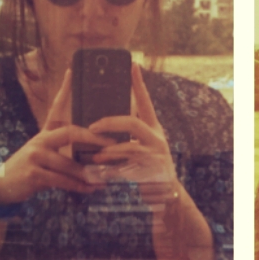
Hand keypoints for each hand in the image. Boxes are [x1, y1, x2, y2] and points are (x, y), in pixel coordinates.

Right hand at [0, 69, 111, 204]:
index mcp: (45, 134)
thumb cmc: (31, 170)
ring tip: (104, 178)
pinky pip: (61, 179)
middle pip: (70, 133)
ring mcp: (35, 155)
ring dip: (88, 173)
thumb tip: (95, 153)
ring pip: (68, 163)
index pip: (56, 107)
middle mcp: (40, 140)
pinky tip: (90, 189)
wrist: (1, 185)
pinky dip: (77, 186)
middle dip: (94, 138)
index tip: (72, 71)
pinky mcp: (33, 173)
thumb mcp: (46, 155)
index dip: (65, 90)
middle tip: (113, 144)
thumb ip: (66, 151)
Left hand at [87, 64, 178, 206]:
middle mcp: (157, 138)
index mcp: (154, 129)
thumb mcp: (142, 147)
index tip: (133, 65)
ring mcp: (156, 155)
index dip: (139, 84)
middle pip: (132, 123)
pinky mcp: (152, 171)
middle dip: (109, 123)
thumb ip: (128, 136)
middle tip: (92, 126)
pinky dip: (111, 166)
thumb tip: (101, 123)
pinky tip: (100, 168)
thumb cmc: (148, 169)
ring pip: (128, 146)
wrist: (166, 194)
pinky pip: (127, 166)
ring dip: (107, 149)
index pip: (146, 102)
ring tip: (93, 153)